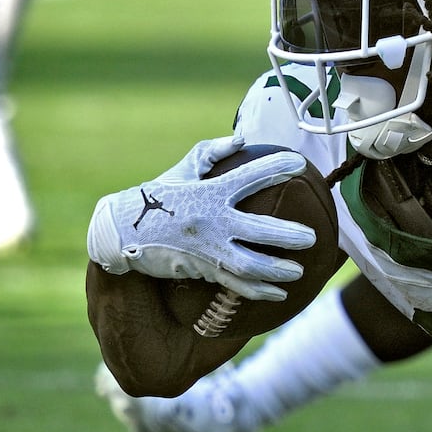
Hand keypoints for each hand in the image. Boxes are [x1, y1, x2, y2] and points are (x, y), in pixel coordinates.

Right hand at [87, 136, 315, 300]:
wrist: (120, 231)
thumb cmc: (156, 197)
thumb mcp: (181, 171)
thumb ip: (211, 152)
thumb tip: (241, 138)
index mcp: (209, 192)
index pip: (249, 177)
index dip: (275, 168)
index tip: (300, 164)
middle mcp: (211, 221)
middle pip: (258, 230)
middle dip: (287, 236)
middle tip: (311, 238)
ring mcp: (207, 248)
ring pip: (250, 264)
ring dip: (277, 270)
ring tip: (299, 270)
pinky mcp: (201, 269)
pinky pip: (235, 284)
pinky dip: (259, 290)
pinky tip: (280, 293)